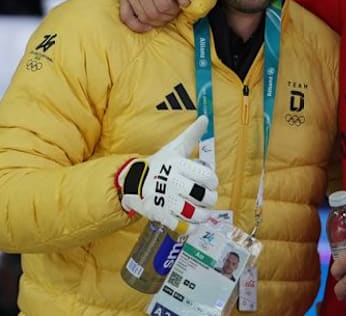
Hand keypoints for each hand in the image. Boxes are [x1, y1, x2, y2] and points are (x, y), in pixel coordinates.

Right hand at [116, 116, 217, 234]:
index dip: (213, 182)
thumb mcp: (175, 148)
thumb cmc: (160, 164)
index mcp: (177, 165)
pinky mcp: (158, 214)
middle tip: (207, 199)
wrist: (132, 181)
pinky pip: (180, 225)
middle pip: (202, 196)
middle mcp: (171, 181)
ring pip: (193, 212)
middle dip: (210, 200)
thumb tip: (204, 117)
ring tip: (203, 213)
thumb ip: (191, 135)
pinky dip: (190, 228)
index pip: (206, 177)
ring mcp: (164, 199)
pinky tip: (193, 225)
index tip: (210, 184)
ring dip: (203, 215)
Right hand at [120, 0, 189, 32]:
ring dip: (156, 22)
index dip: (174, 10)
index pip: (164, 5)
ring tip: (165, 15)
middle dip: (167, 17)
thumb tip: (186, 4)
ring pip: (143, 17)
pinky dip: (137, 25)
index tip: (179, 6)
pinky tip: (148, 26)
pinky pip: (125, 17)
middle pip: (154, 13)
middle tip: (173, 12)